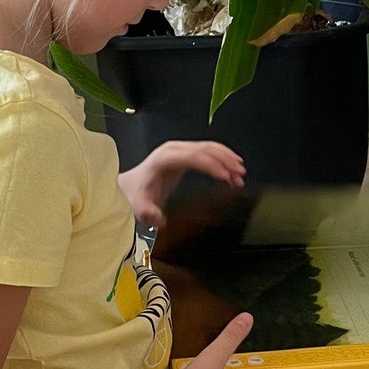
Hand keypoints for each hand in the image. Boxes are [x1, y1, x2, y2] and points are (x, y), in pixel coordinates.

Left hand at [118, 141, 245, 228]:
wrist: (128, 187)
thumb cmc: (134, 195)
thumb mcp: (139, 207)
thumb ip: (149, 213)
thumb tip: (161, 220)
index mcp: (164, 159)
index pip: (194, 156)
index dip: (212, 165)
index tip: (227, 176)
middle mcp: (173, 150)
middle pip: (205, 149)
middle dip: (225, 160)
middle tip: (240, 174)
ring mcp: (179, 150)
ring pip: (209, 148)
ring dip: (227, 159)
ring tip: (240, 174)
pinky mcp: (185, 154)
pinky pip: (207, 152)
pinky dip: (222, 159)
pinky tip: (231, 171)